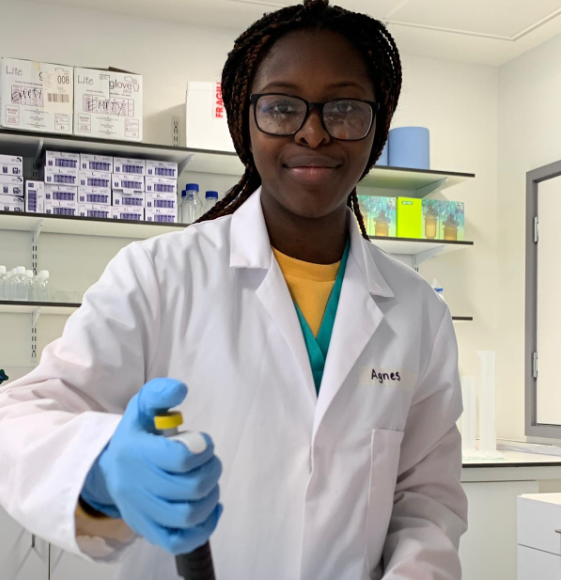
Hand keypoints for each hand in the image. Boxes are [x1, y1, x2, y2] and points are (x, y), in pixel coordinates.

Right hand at [81, 378, 222, 554]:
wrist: (110, 466)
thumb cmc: (138, 433)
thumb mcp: (144, 405)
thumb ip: (161, 393)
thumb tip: (181, 390)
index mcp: (135, 451)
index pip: (179, 459)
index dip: (204, 450)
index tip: (206, 442)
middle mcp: (135, 485)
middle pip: (189, 489)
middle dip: (212, 472)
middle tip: (212, 461)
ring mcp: (140, 511)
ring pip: (186, 516)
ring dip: (210, 498)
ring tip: (211, 483)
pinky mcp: (147, 530)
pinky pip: (178, 541)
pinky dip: (203, 528)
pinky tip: (212, 508)